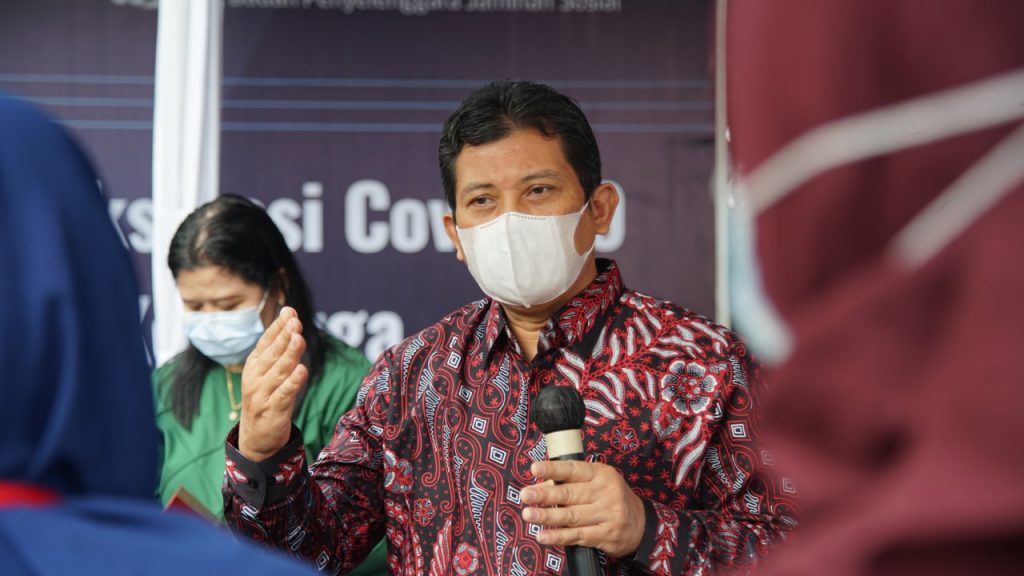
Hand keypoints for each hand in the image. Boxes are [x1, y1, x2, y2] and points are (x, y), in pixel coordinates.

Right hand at [238, 307, 306, 461]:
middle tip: (295, 321)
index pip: (266, 342)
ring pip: (279, 371)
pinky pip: (284, 394)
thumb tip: (291, 318)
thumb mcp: (269, 372)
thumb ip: (280, 348)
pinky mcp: (273, 410)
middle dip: (285, 336)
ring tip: (299, 338)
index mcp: (254, 365)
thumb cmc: (267, 397)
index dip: (277, 327)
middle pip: (272, 354)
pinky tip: (301, 370)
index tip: (289, 311)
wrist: (257, 437)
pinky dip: (293, 382)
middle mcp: (255, 378)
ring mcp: (262, 394)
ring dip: (289, 354)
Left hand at [520, 460, 645, 557]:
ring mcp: (606, 515)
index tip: (535, 468)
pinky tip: (543, 536)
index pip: (574, 469)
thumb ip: (573, 481)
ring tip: (528, 514)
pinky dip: (558, 537)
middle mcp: (605, 493)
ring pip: (572, 516)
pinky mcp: (605, 535)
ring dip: (547, 517)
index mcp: (601, 474)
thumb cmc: (612, 497)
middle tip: (526, 494)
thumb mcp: (599, 480)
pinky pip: (577, 536)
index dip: (553, 469)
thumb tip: (541, 483)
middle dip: (545, 495)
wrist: (641, 523)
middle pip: (571, 494)